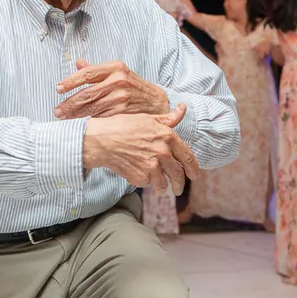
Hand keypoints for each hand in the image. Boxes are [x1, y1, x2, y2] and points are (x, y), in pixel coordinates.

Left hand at [54, 59, 169, 119]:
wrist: (155, 100)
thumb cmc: (131, 85)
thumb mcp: (117, 72)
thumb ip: (96, 69)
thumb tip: (78, 63)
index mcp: (114, 67)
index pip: (87, 73)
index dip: (70, 81)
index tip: (58, 89)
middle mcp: (118, 81)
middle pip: (87, 93)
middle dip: (69, 103)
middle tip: (57, 111)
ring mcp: (121, 97)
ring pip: (92, 108)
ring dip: (75, 115)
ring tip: (64, 118)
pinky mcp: (124, 111)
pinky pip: (101, 117)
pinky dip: (89, 121)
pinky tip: (79, 124)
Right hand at [81, 105, 200, 192]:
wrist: (102, 140)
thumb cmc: (123, 126)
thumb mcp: (148, 118)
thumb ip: (169, 118)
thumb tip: (183, 108)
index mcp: (168, 137)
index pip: (188, 157)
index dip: (193, 169)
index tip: (194, 176)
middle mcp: (163, 152)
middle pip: (178, 174)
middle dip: (179, 185)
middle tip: (179, 189)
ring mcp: (152, 166)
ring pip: (163, 183)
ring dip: (163, 188)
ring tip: (160, 189)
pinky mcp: (141, 177)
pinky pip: (148, 184)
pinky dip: (145, 182)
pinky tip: (138, 175)